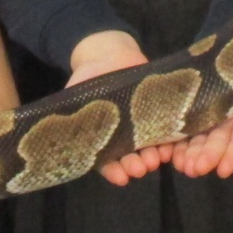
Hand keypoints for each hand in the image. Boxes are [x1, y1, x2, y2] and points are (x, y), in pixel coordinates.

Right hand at [67, 33, 172, 185]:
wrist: (110, 53)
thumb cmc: (88, 76)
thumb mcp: (76, 92)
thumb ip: (72, 109)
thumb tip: (62, 130)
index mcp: (101, 137)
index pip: (106, 161)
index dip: (113, 171)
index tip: (121, 179)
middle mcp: (122, 137)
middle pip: (129, 157)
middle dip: (135, 165)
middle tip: (140, 169)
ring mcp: (140, 126)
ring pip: (148, 147)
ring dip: (153, 156)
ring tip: (156, 160)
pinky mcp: (157, 112)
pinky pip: (164, 129)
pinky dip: (168, 139)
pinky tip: (170, 145)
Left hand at [169, 76, 232, 179]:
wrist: (231, 51)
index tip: (223, 171)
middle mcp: (227, 122)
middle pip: (217, 143)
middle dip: (208, 157)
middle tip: (196, 170)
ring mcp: (207, 119)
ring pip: (198, 142)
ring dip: (190, 156)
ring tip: (182, 166)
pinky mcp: (189, 113)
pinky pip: (182, 131)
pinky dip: (176, 144)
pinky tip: (168, 155)